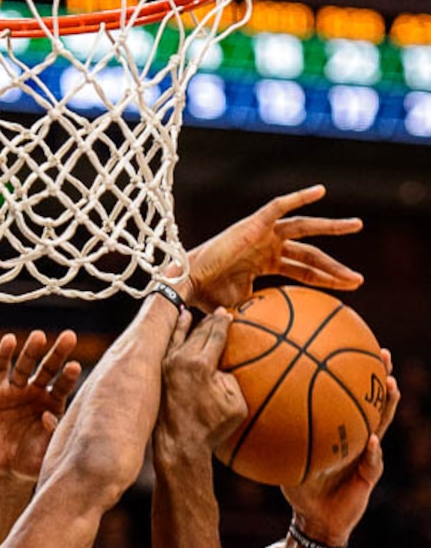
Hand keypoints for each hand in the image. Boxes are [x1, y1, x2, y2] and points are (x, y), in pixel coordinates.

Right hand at [0, 330, 81, 481]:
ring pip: (25, 366)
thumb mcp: (44, 451)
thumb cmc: (30, 462)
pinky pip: (0, 371)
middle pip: (48, 369)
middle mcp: (36, 394)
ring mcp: (16, 392)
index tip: (75, 366)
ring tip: (39, 336)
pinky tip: (10, 340)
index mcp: (53, 405)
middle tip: (69, 337)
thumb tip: (49, 416)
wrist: (3, 471)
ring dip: (32, 350)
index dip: (68, 377)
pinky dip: (4, 355)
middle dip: (57, 353)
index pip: (63, 386)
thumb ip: (49, 435)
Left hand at [159, 309, 246, 448]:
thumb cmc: (210, 427)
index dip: (223, 323)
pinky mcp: (158, 372)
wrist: (179, 443)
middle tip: (219, 313)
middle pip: (199, 332)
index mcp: (201, 364)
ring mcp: (166, 365)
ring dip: (190, 324)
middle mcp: (181, 359)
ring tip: (197, 314)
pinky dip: (174, 333)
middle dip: (210, 321)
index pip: (215, 335)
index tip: (228, 315)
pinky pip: (167, 346)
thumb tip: (221, 369)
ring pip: (181, 337)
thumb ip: (232, 380)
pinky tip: (178, 324)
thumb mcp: (236, 404)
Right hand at [181, 185, 362, 311]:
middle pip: (310, 254)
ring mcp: (261, 234)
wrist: (188, 285)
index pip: (304, 271)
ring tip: (357, 226)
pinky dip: (299, 197)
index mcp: (265, 265)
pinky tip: (321, 192)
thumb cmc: (209, 301)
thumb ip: (263, 321)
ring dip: (331, 227)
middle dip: (335, 266)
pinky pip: (279, 206)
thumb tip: (277, 355)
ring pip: (305, 227)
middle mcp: (267, 247)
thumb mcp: (245, 314)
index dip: (327, 279)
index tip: (351, 289)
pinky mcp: (253, 223)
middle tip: (358, 279)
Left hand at [282, 349, 399, 544]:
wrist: (316, 518)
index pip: (352, 395)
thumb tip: (244, 413)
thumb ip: (272, 438)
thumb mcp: (284, 457)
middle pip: (374, 400)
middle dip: (381, 375)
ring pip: (382, 425)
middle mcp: (358, 437)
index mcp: (342, 429)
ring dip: (388, 406)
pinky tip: (372, 442)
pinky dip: (373, 452)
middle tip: (383, 352)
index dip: (357, 372)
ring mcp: (368, 455)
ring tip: (390, 385)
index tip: (356, 345)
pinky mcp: (370, 476)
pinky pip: (373, 462)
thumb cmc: (301, 486)